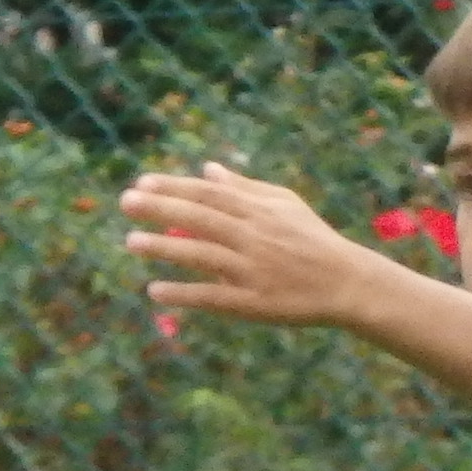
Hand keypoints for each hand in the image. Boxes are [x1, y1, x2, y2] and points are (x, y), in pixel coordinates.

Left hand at [119, 161, 380, 327]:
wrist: (346, 283)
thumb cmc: (312, 239)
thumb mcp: (284, 204)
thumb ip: (244, 188)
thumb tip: (208, 168)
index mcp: (259, 210)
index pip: (209, 194)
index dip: (175, 187)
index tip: (142, 182)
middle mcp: (254, 236)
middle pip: (200, 218)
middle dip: (161, 208)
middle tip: (125, 202)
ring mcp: (252, 269)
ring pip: (202, 255)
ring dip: (165, 247)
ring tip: (131, 242)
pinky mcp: (253, 302)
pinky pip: (213, 296)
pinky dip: (184, 294)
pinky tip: (155, 291)